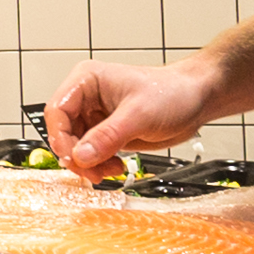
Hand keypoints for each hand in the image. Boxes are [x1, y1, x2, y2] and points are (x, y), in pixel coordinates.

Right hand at [49, 57, 214, 176]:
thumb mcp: (139, 115)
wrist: (195, 100)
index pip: (57, 110)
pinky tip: (115, 167)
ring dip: (89, 164)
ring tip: (109, 171)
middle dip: (76, 155)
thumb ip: (108, 136)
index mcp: (87, 80)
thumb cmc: (172, 93)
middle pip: (63, 132)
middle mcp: (87, 97)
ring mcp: (95, 116)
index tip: (74, 158)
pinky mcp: (106, 132)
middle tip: (92, 172)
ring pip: (76, 146)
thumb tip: (81, 155)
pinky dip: (99, 165)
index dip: (61, 137)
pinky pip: (91, 153)